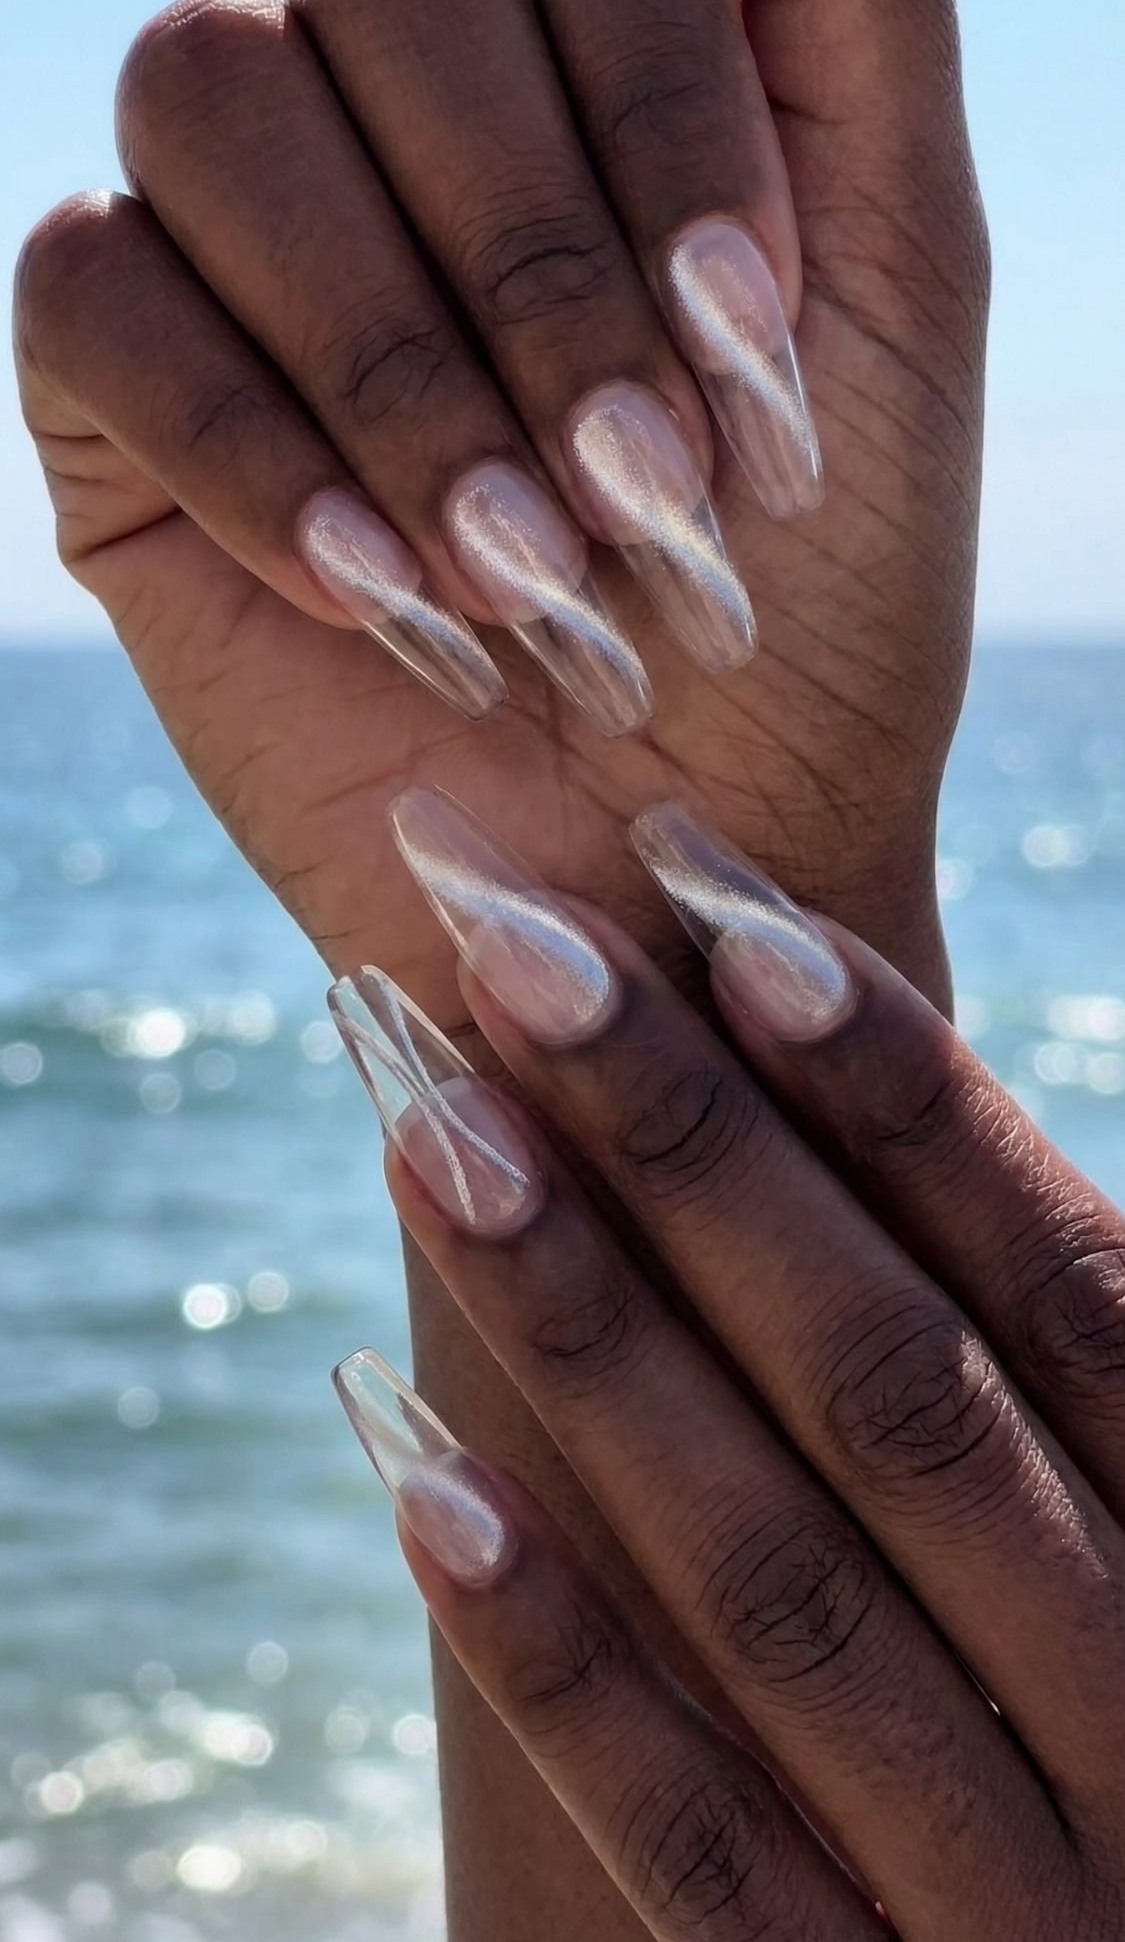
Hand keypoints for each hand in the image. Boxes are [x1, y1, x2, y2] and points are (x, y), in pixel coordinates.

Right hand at [13, 0, 985, 1021]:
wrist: (685, 854)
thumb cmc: (814, 596)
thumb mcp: (901, 277)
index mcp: (577, 50)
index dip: (651, 96)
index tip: (745, 324)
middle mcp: (391, 102)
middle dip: (534, 245)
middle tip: (636, 482)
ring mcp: (237, 237)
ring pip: (211, 91)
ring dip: (397, 354)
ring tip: (516, 568)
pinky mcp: (117, 391)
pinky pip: (93, 292)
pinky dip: (253, 444)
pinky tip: (376, 591)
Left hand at [333, 788, 1124, 1940]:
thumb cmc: (1113, 1731)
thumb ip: (1045, 1397)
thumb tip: (881, 1100)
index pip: (1069, 1292)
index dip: (902, 1087)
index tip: (721, 904)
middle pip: (900, 1396)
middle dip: (694, 1154)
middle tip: (511, 950)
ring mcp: (1013, 1902)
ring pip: (779, 1587)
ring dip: (590, 1340)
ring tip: (428, 1128)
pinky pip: (697, 1849)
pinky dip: (555, 1649)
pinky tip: (409, 1466)